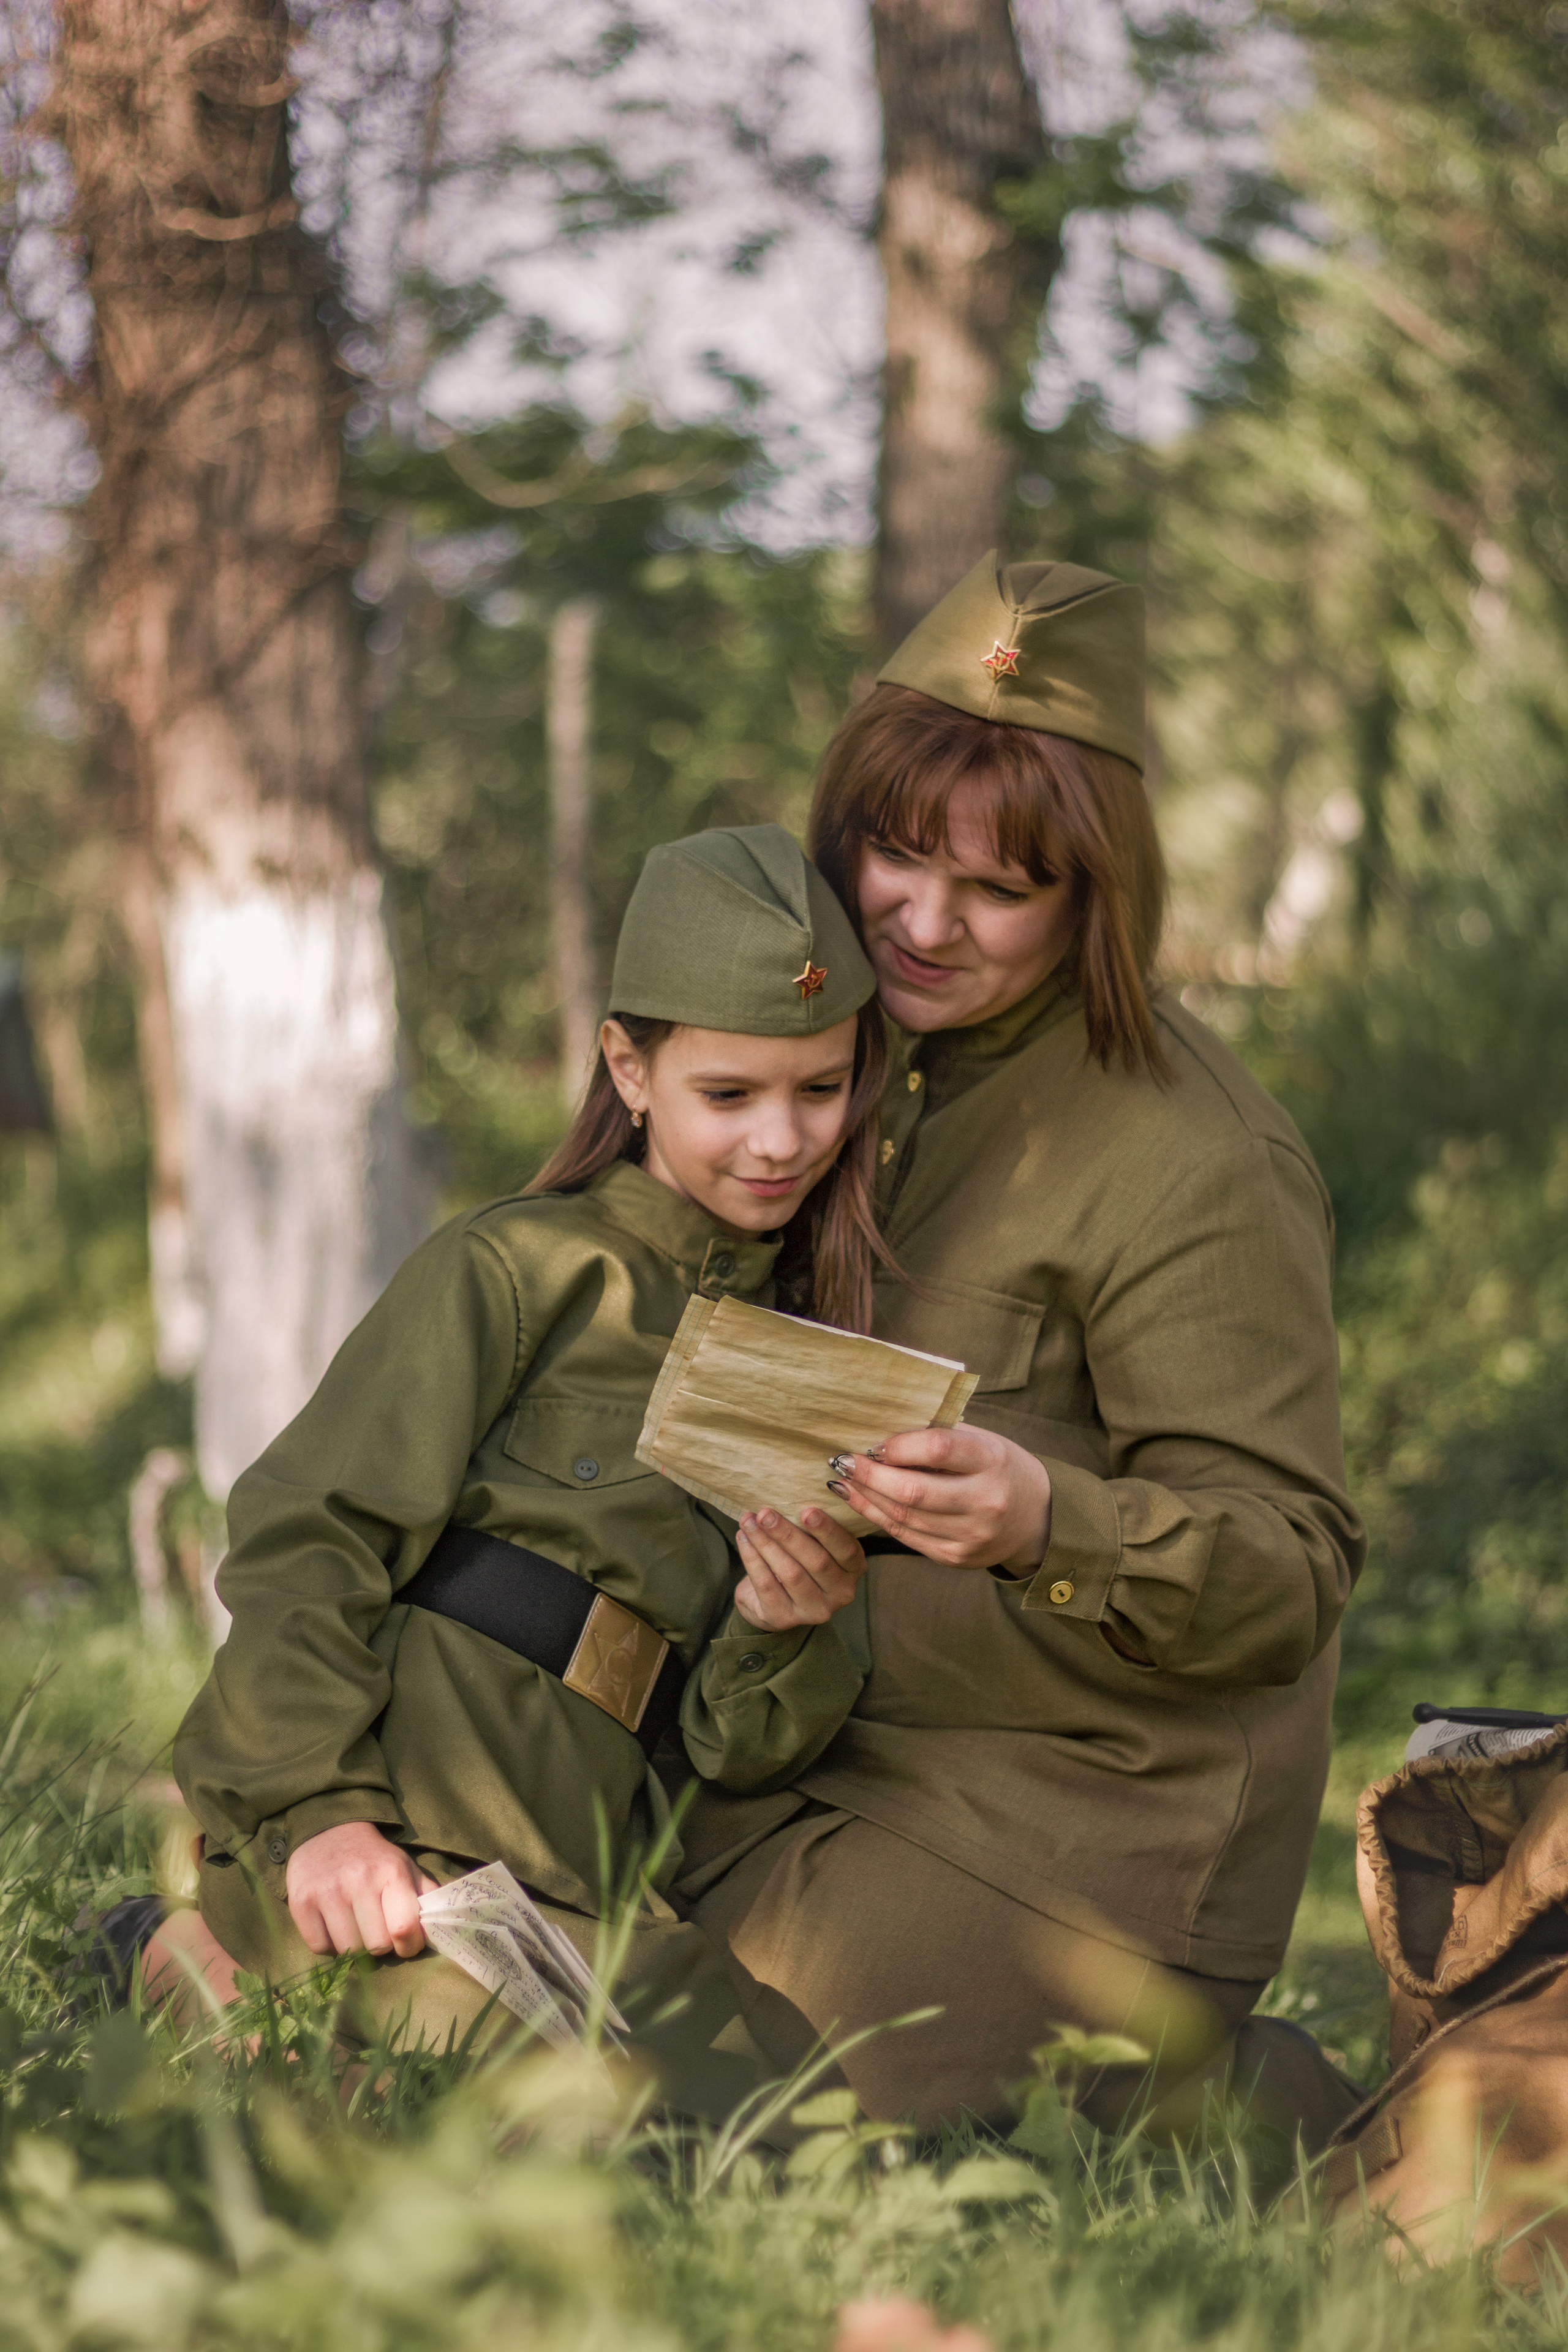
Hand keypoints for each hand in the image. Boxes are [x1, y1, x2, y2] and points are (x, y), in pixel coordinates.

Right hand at [285, 1821, 436, 1959]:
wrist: (328, 1831)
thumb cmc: (374, 1858)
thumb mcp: (405, 1867)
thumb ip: (428, 1896)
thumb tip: (444, 1929)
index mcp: (391, 1872)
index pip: (404, 1929)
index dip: (409, 1945)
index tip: (405, 1941)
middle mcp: (359, 1881)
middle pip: (377, 1946)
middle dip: (380, 1943)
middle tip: (376, 1927)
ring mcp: (327, 1892)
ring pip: (348, 1950)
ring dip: (354, 1945)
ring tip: (354, 1923)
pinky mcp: (301, 1902)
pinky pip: (320, 1948)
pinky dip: (329, 1944)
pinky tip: (333, 1924)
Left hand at [734, 1504, 866, 1628]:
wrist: (773, 1599)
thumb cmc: (799, 1559)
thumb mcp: (816, 1543)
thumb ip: (814, 1525)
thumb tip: (793, 1490)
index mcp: (853, 1568)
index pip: (846, 1550)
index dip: (827, 1531)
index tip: (807, 1510)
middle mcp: (840, 1593)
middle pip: (816, 1562)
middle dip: (788, 1534)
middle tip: (765, 1513)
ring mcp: (814, 1610)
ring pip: (789, 1573)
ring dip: (766, 1544)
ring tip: (748, 1521)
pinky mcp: (785, 1618)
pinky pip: (767, 1585)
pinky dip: (752, 1559)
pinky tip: (743, 1539)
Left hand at [826, 1424, 1051, 1574]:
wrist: (1035, 1518)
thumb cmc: (998, 1467)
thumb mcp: (982, 1441)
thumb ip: (940, 1436)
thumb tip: (880, 1432)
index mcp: (992, 1461)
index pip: (939, 1449)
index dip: (899, 1445)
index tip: (872, 1442)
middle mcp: (985, 1501)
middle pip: (914, 1491)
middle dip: (870, 1476)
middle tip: (842, 1460)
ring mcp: (971, 1535)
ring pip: (904, 1518)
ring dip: (866, 1498)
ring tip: (842, 1480)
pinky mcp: (957, 1558)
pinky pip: (907, 1537)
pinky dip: (877, 1518)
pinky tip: (859, 1501)